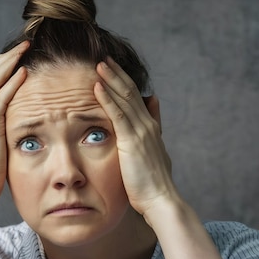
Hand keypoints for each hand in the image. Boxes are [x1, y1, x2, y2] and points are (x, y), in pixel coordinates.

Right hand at [0, 41, 28, 205]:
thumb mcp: (3, 141)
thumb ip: (10, 126)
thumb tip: (27, 119)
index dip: (6, 63)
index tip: (22, 52)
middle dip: (9, 55)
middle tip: (26, 42)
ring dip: (11, 61)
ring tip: (25, 48)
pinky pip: (1, 98)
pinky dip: (12, 83)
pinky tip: (23, 72)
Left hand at [94, 57, 176, 214]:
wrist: (161, 200)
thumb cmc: (153, 183)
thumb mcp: (155, 152)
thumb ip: (154, 128)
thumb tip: (154, 104)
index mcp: (151, 128)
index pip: (137, 98)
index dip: (124, 82)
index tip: (113, 69)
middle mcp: (148, 125)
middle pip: (131, 93)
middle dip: (116, 74)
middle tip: (104, 58)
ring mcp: (141, 132)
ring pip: (125, 99)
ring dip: (111, 80)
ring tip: (99, 64)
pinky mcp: (132, 141)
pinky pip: (118, 115)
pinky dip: (107, 99)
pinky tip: (97, 87)